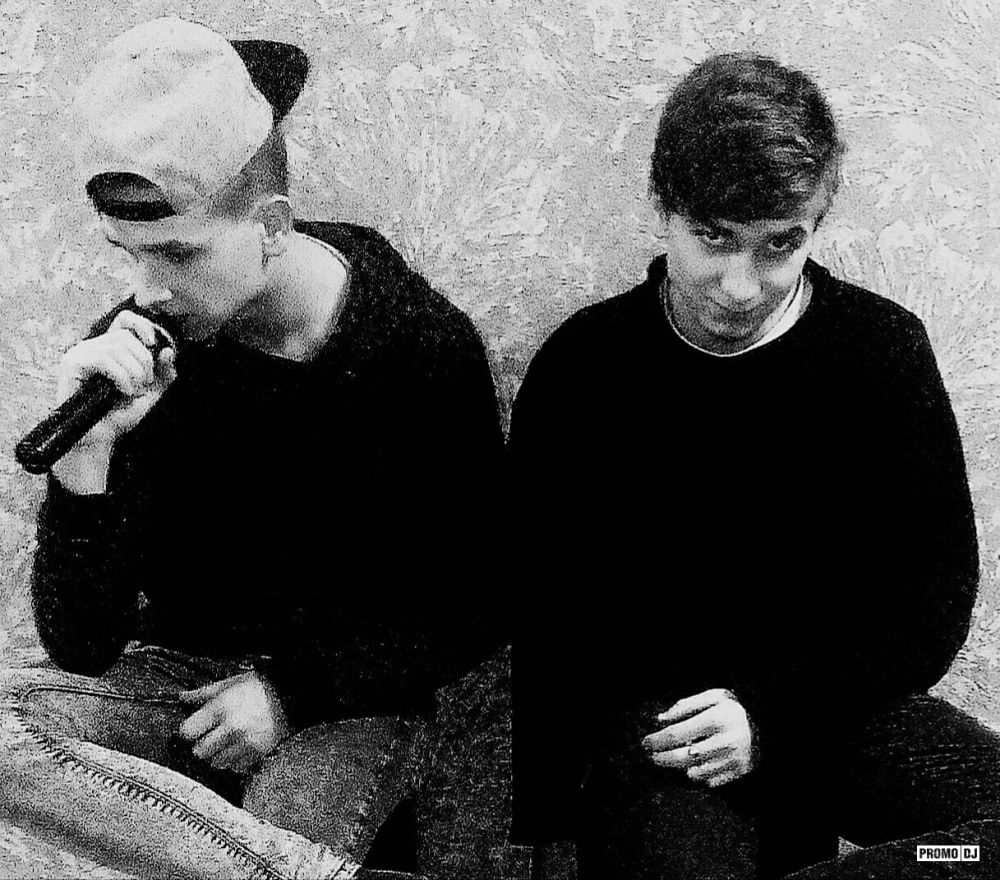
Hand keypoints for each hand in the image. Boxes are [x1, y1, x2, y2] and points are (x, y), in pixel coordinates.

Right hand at [52, 310, 175, 491]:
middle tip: (143, 385)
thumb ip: (164, 373)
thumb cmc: (121, 414)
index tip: (153, 342)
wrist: (101, 437)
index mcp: (111, 348)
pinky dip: (121, 376)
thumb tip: (168, 351)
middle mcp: (94, 346)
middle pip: (126, 337)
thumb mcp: (151, 392)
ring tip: (132, 392)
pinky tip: (123, 391)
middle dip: (144, 363)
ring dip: (134, 373)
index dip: (142, 325)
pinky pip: (103, 359)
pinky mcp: (72, 363)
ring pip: (117, 348)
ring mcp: (80, 353)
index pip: (125, 319)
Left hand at [178, 672, 290, 772]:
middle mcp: (231, 728)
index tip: (194, 728)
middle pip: (200, 752)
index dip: (190, 730)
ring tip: (228, 741)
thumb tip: (184, 698)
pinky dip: (236, 761)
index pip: (187, 732)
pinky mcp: (257, 754)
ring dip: (219, 755)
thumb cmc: (261, 687)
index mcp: (220, 708)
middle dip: (203, 745)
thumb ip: (204, 693)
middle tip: (212, 735)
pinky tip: (241, 747)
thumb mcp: (230, 683)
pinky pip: (236, 767)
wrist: (291, 696)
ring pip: (217, 763)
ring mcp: (244, 743)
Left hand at [641, 688, 754, 787]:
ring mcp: (733, 760)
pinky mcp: (739, 773)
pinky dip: (698, 775)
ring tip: (673, 758)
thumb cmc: (735, 709)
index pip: (677, 734)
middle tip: (650, 756)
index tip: (644, 742)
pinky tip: (695, 765)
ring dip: (680, 767)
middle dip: (661, 758)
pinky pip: (709, 781)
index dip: (657, 740)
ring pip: (694, 772)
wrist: (770, 725)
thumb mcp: (713, 697)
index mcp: (717, 719)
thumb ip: (686, 705)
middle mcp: (725, 742)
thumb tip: (661, 719)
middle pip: (682, 758)